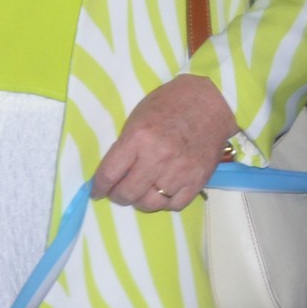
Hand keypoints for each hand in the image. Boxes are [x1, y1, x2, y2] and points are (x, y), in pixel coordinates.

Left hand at [94, 73, 235, 210]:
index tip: (96, 192)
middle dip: (117, 196)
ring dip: (140, 202)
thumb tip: (112, 172)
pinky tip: (161, 194)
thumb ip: (125, 146)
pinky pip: (175, 205)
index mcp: (138, 138)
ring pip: (151, 203)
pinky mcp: (198, 180)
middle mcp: (158, 158)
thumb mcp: (136, 118)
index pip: (110, 173)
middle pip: (128, 193)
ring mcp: (179, 171)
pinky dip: (165, 203)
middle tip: (117, 194)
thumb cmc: (168, 105)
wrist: (210, 103)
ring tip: (139, 194)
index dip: (99, 187)